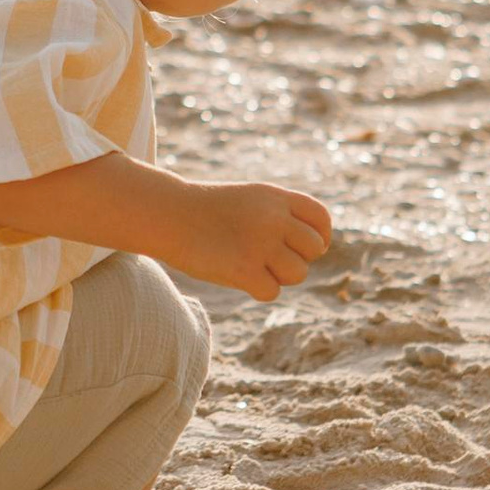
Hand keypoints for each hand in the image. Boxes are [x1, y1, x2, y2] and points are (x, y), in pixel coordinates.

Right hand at [192, 183, 331, 302]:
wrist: (169, 214)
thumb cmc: (208, 210)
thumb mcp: (250, 199)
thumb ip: (281, 215)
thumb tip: (315, 247)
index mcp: (276, 197)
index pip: (321, 218)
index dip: (320, 237)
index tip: (305, 247)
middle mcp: (274, 217)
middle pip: (313, 249)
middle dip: (297, 258)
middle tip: (269, 258)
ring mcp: (260, 243)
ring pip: (298, 274)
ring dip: (278, 276)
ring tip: (252, 264)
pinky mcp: (244, 269)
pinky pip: (272, 292)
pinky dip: (258, 289)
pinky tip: (238, 276)